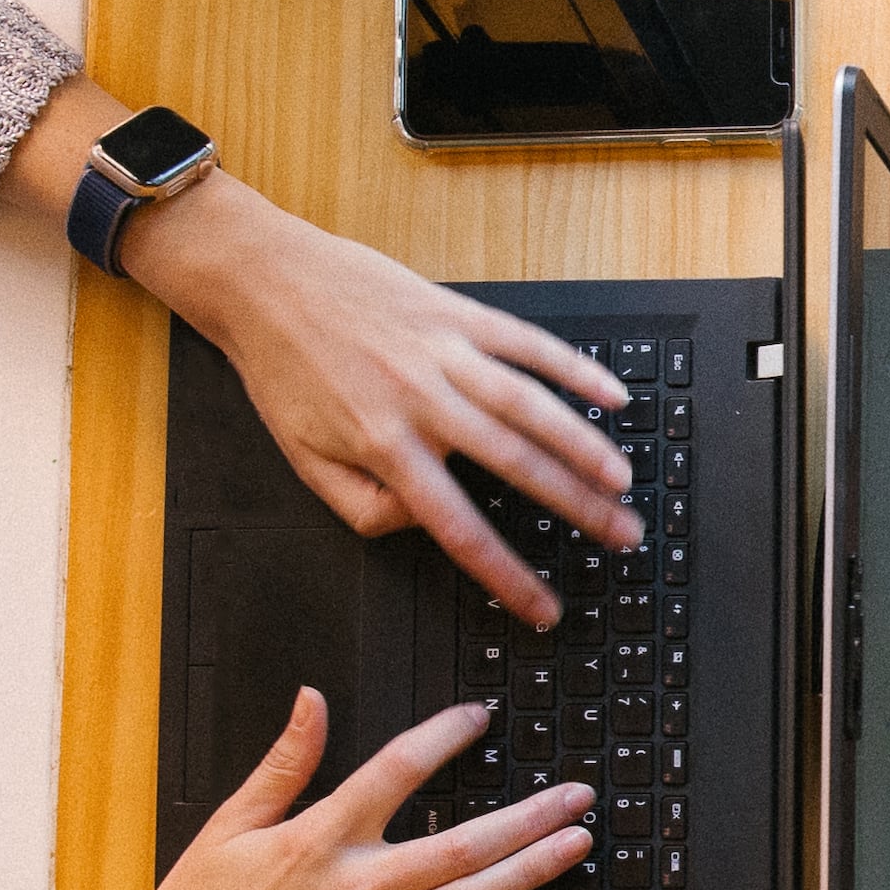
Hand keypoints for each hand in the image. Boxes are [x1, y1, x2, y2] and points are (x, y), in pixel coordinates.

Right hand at [80, 692, 584, 889]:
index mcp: (316, 839)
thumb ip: (282, 764)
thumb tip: (312, 700)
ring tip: (579, 845)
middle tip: (579, 794)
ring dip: (532, 871)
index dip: (445, 737)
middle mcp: (355, 889)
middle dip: (529, 815)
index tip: (480, 718)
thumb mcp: (226, 828)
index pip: (397, 771)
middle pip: (462, 842)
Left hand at [133, 184, 638, 627]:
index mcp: (384, 446)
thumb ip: (363, 507)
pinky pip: (527, 343)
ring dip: (585, 445)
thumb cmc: (283, 370)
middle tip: (623, 536)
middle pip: (517, 466)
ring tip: (623, 480)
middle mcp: (422, 401)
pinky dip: (573, 369)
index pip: (459, 527)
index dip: (507, 575)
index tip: (541, 607)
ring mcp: (444, 353)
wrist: (265, 282)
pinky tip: (609, 394)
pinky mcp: (455, 312)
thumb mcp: (303, 459)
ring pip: (531, 406)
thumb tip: (421, 523)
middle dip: (578, 508)